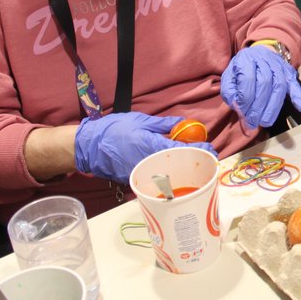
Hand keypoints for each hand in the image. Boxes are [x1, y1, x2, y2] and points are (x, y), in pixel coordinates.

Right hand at [74, 112, 215, 183]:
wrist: (89, 146)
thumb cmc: (114, 129)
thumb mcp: (141, 121)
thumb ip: (163, 124)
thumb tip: (181, 123)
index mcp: (152, 145)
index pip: (182, 150)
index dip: (200, 150)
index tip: (211, 150)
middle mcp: (149, 163)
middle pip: (179, 166)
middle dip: (194, 162)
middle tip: (206, 158)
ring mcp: (142, 174)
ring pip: (169, 175)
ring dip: (182, 170)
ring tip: (193, 163)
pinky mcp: (136, 180)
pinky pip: (156, 178)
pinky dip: (168, 174)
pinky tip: (174, 168)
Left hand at [221, 44, 300, 128]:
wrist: (259, 53)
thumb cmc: (242, 69)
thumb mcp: (229, 76)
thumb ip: (230, 91)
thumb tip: (237, 107)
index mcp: (246, 59)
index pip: (248, 80)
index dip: (245, 100)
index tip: (243, 115)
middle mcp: (264, 60)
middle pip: (265, 84)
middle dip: (258, 107)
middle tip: (253, 123)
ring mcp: (278, 65)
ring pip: (279, 85)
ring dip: (273, 107)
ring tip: (266, 121)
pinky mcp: (289, 71)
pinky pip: (295, 83)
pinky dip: (299, 96)